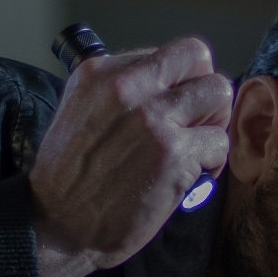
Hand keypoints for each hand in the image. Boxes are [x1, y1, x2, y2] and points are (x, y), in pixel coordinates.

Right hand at [28, 36, 231, 276]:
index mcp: (102, 71)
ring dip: (214, 123)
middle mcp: (127, 86)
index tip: (177, 105)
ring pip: (218, 93)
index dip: (183, 79)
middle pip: (200, 59)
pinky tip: (192, 177)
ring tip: (197, 148)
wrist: (58, 223)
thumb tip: (164, 86)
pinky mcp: (173, 154)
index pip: (170, 53)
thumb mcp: (79, 110)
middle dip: (205, 91)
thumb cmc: (69, 177)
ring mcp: (153, 118)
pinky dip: (212, 163)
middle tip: (197, 122)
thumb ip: (119, 91)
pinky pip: (219, 142)